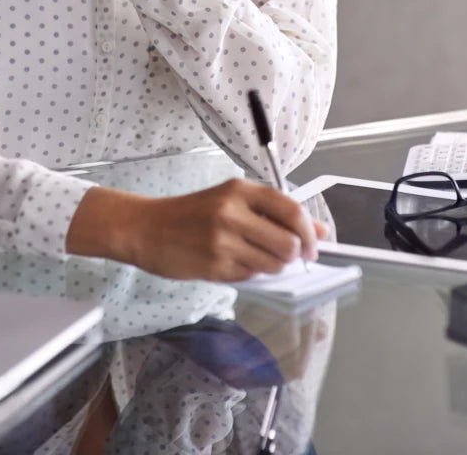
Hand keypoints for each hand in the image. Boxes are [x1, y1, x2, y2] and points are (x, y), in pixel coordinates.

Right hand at [67, 179, 329, 281]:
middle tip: (282, 255)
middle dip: (292, 255)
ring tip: (251, 257)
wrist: (146, 228)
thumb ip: (275, 213)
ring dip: (271, 267)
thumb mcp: (231, 200)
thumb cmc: (191, 214)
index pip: (291, 210)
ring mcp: (223, 241)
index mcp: (239, 190)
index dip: (309, 231)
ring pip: (272, 264)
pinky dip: (249, 274)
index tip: (313, 245)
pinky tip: (232, 263)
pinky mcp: (214, 266)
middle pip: (288, 243)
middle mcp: (232, 212)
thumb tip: (320, 231)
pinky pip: (250, 277)